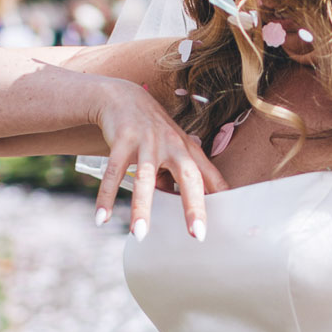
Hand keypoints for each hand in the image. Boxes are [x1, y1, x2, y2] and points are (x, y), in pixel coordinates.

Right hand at [91, 78, 228, 241]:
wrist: (122, 97)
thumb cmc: (153, 130)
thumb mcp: (171, 149)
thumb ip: (177, 177)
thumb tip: (181, 207)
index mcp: (188, 149)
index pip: (209, 175)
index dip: (220, 196)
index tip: (229, 220)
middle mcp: (172, 145)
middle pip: (187, 176)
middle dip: (193, 206)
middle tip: (197, 234)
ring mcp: (147, 142)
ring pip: (145, 178)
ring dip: (141, 208)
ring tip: (139, 234)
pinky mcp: (121, 140)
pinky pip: (114, 173)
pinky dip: (106, 197)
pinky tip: (102, 218)